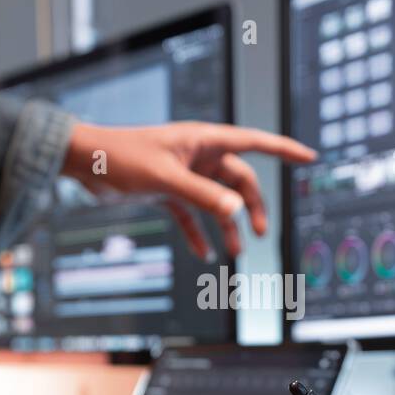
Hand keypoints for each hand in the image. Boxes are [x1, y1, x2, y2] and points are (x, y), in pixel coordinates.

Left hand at [62, 121, 315, 258]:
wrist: (83, 162)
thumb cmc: (121, 159)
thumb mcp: (165, 179)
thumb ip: (202, 196)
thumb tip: (237, 212)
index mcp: (204, 141)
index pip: (255, 143)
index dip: (284, 150)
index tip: (310, 158)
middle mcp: (198, 155)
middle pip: (239, 181)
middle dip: (253, 207)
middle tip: (261, 235)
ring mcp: (184, 174)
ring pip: (218, 201)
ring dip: (228, 225)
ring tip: (235, 252)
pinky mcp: (167, 191)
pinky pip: (191, 215)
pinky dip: (199, 233)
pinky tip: (203, 254)